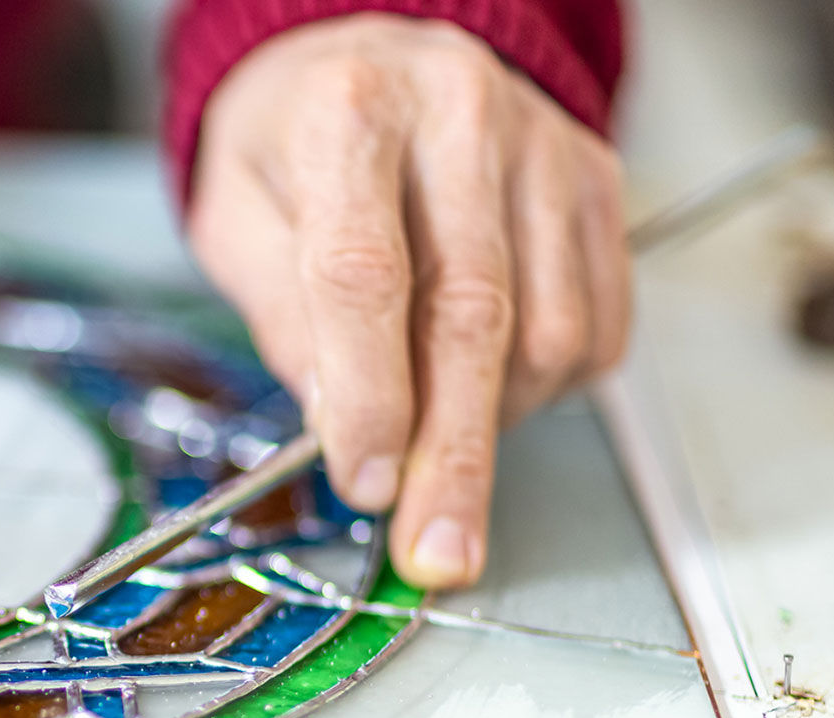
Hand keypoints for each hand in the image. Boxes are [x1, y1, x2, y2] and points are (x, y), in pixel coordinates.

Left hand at [188, 15, 629, 587]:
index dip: (368, 395)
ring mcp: (543, 145)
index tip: (365, 483)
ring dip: (494, 421)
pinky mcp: (596, 180)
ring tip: (438, 440)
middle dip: (453, 454)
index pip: (363, 274)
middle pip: (471, 313)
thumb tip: (338, 427)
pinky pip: (596, 321)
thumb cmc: (292, 144)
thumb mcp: (237, 216)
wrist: (370, 54)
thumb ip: (282, 317)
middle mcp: (459, 114)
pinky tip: (492, 386)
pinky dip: (549, 385)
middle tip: (437, 547)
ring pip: (545, 328)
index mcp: (348, 113)